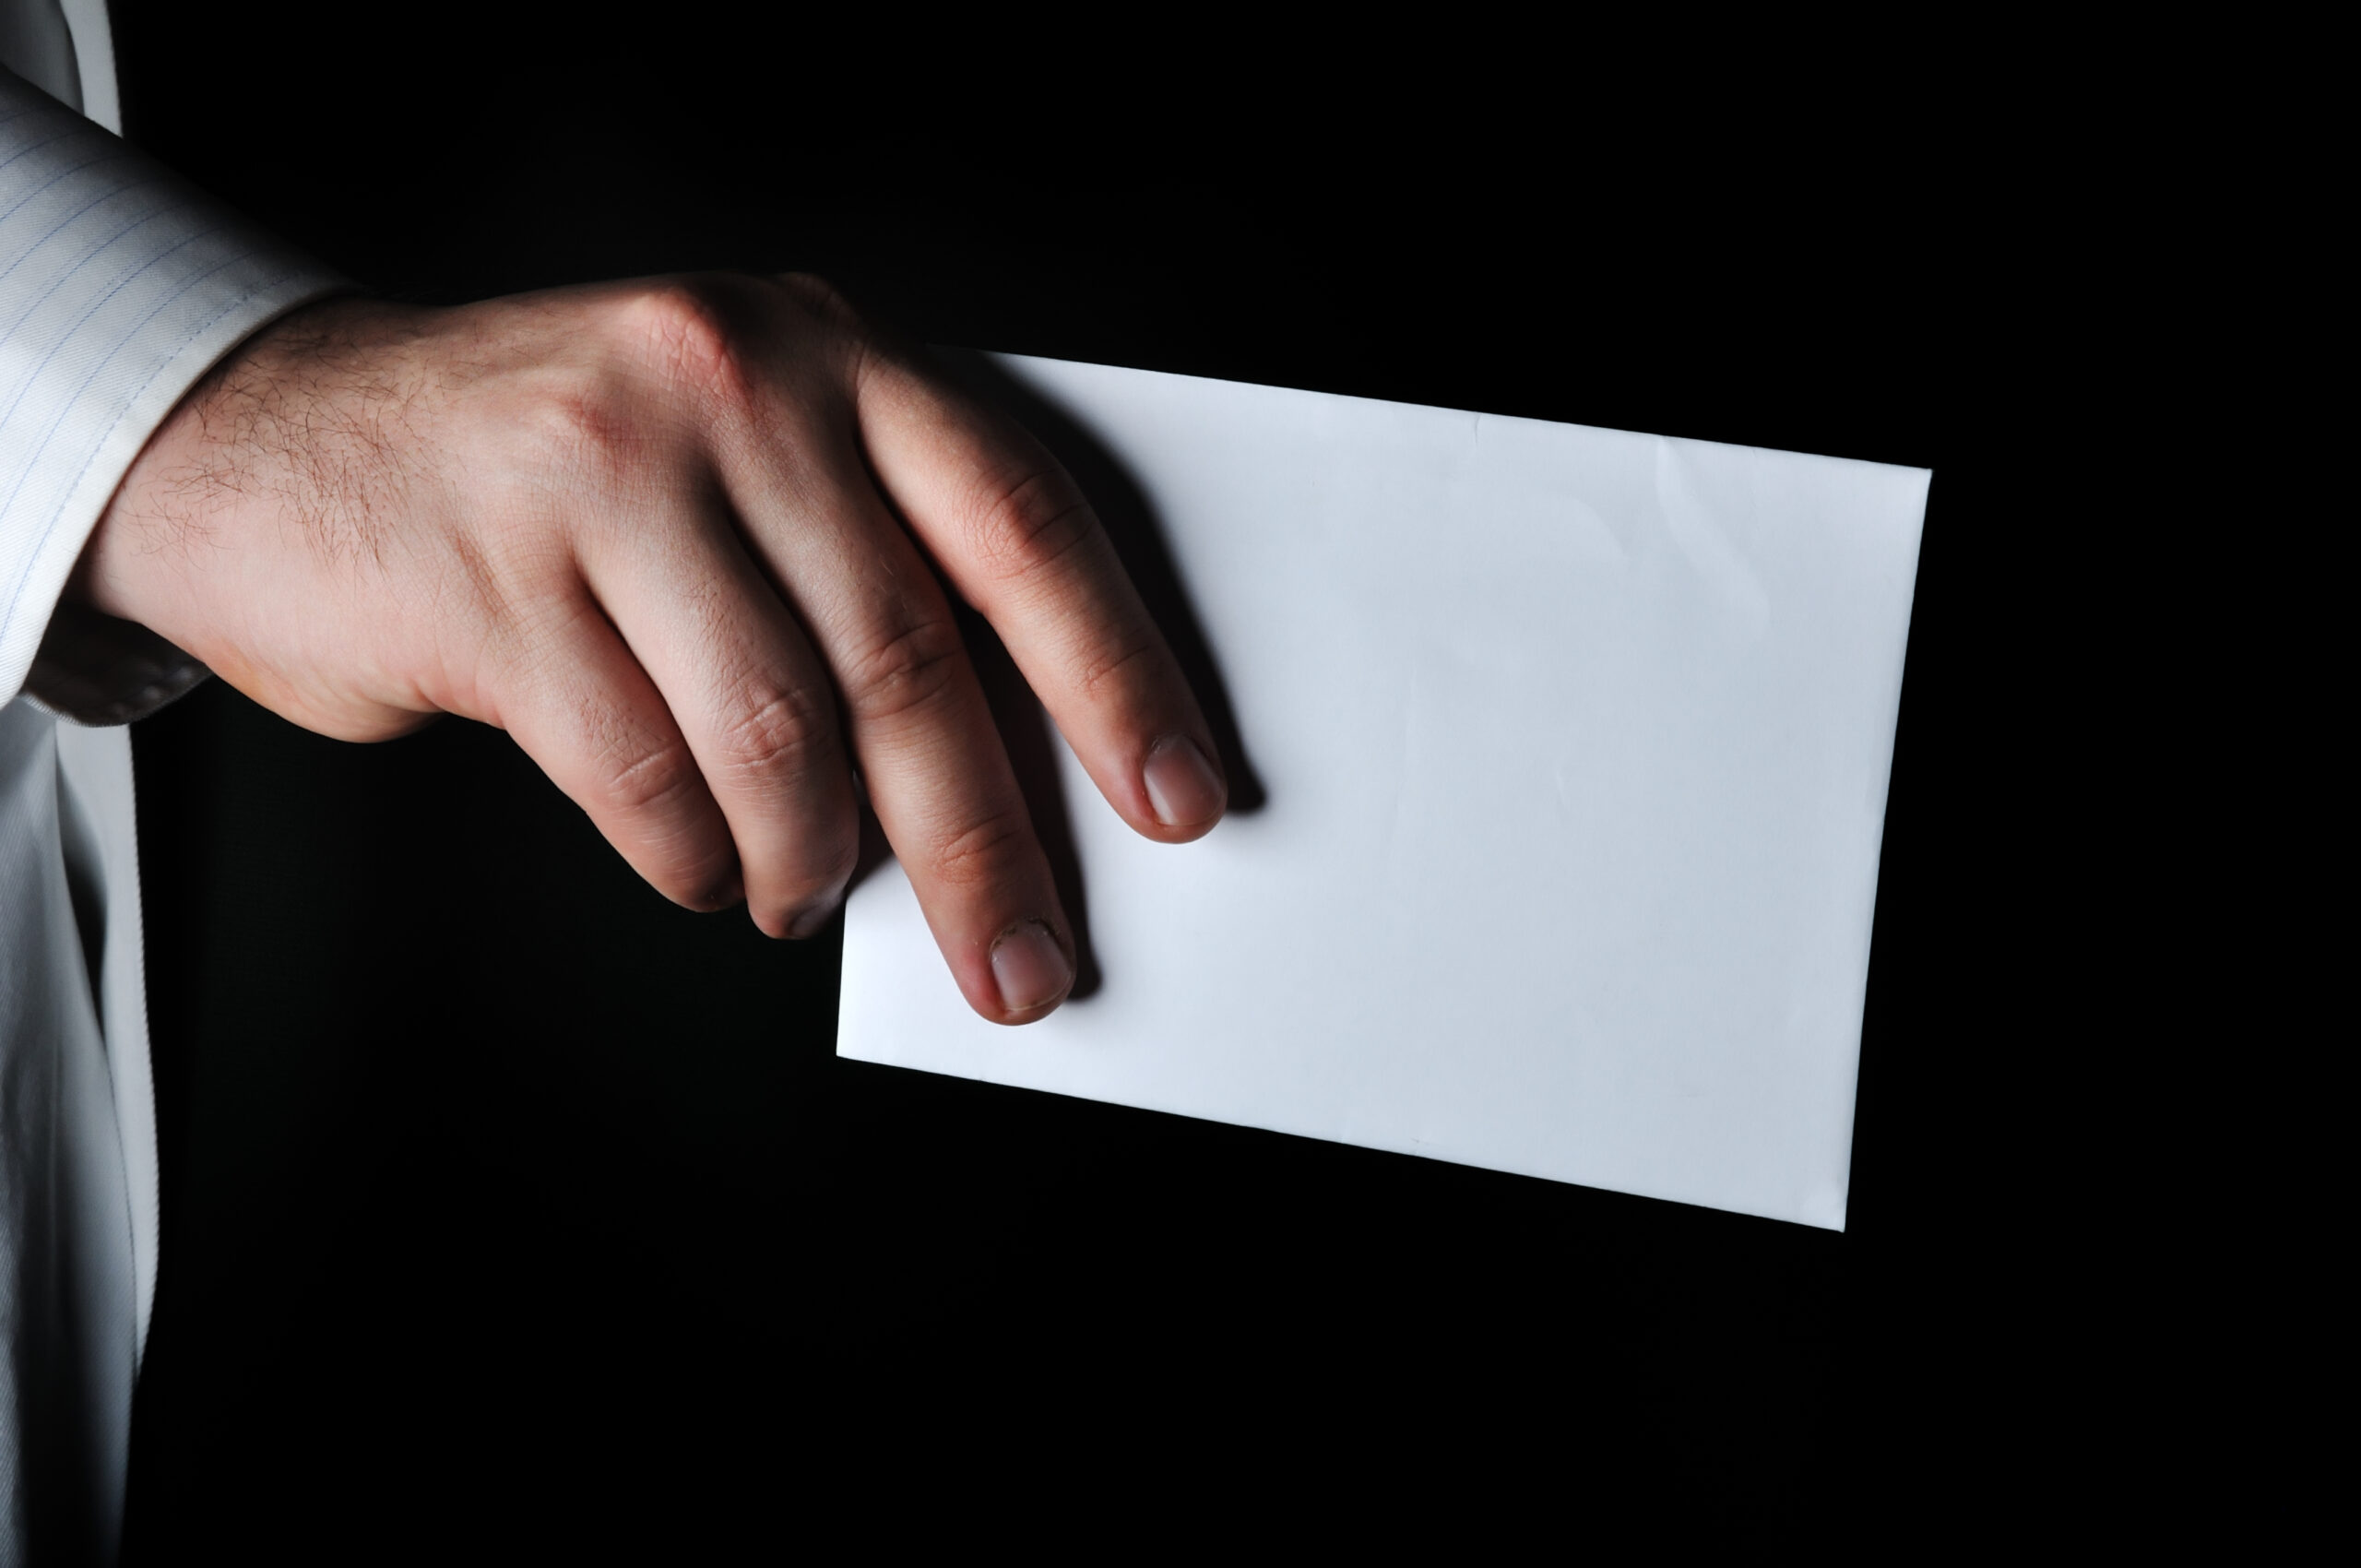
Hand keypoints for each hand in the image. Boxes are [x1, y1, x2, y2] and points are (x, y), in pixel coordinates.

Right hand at [74, 275, 1227, 1022]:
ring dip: (815, 860)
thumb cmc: (565, 474)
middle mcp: (728, 388)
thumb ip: (868, 570)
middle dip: (983, 842)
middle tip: (1027, 963)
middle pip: (906, 656)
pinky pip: (640, 775)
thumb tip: (1014, 778)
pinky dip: (691, 857)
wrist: (285, 437)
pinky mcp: (487, 577)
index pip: (1019, 525)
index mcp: (832, 358)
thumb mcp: (744, 455)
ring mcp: (599, 473)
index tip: (1181, 800)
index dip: (1113, 674)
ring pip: (775, 732)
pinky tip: (700, 864)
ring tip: (806, 896)